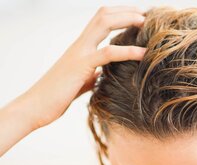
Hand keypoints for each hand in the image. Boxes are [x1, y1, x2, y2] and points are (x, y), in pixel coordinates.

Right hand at [25, 6, 146, 128]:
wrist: (36, 107)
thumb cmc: (56, 96)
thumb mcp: (79, 81)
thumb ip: (91, 74)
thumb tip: (101, 74)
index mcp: (80, 48)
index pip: (100, 21)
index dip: (119, 15)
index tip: (138, 17)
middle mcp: (79, 45)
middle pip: (103, 15)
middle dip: (126, 10)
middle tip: (146, 12)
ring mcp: (79, 53)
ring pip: (103, 24)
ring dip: (127, 19)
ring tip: (146, 22)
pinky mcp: (80, 66)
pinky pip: (107, 53)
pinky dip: (128, 51)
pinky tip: (144, 53)